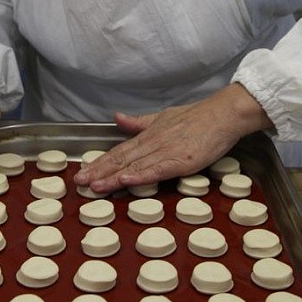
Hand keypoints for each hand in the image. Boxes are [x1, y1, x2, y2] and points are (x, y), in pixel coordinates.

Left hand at [73, 83, 271, 194]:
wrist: (223, 114)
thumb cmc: (196, 118)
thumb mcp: (162, 117)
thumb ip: (138, 122)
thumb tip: (117, 117)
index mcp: (148, 135)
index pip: (118, 151)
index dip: (99, 163)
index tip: (82, 172)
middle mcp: (153, 143)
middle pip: (121, 159)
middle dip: (99, 172)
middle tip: (79, 183)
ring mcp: (166, 151)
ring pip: (135, 166)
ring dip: (113, 177)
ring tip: (95, 186)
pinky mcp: (181, 160)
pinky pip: (158, 169)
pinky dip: (141, 175)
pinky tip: (127, 181)